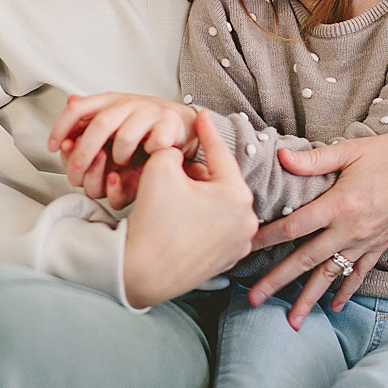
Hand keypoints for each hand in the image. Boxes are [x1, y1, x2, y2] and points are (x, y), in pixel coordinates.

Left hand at [49, 93, 199, 192]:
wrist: (182, 125)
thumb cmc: (142, 129)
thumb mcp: (112, 123)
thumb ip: (88, 124)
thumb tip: (67, 116)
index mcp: (110, 101)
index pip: (79, 107)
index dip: (61, 126)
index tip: (53, 146)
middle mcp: (129, 103)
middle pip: (100, 124)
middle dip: (85, 152)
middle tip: (77, 171)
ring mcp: (151, 111)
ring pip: (125, 137)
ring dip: (119, 157)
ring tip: (122, 163)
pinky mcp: (171, 124)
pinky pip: (154, 144)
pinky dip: (148, 155)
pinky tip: (148, 157)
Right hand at [122, 114, 256, 307]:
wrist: (140, 272)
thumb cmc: (153, 221)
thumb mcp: (161, 168)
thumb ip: (172, 148)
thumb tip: (177, 150)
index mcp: (237, 195)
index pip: (219, 153)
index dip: (206, 131)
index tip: (201, 115)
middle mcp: (247, 221)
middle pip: (218, 182)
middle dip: (197, 171)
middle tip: (176, 164)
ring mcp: (238, 244)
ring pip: (216, 205)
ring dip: (198, 195)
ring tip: (174, 192)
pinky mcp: (226, 261)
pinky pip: (215, 228)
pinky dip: (200, 219)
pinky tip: (178, 218)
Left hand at [247, 118, 387, 328]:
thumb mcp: (352, 150)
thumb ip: (315, 159)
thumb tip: (281, 157)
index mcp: (340, 205)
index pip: (295, 226)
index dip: (267, 237)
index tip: (244, 246)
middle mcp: (351, 230)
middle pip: (307, 260)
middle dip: (278, 281)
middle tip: (253, 299)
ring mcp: (366, 242)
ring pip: (331, 275)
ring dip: (310, 298)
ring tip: (292, 321)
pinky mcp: (381, 246)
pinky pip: (359, 274)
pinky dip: (346, 291)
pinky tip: (334, 307)